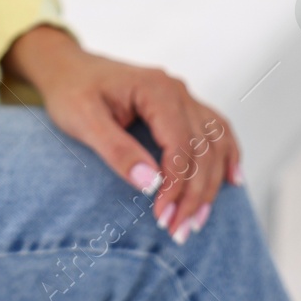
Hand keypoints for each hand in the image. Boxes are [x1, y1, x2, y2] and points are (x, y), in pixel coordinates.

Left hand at [2, 25, 240, 242]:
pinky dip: (227, 156)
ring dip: (211, 184)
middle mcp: (178, 90)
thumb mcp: (83, 121)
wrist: (68, 68)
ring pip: (214, 143)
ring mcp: (184, 96)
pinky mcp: (183, 106)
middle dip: (194, 194)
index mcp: (156, 89)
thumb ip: (116, 150)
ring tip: (197, 221)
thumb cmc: (72, 92)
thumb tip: (150, 183)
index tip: (162, 218)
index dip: (175, 185)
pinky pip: (216, 130)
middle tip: (178, 232)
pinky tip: (232, 180)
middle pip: (202, 149)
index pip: (180, 145)